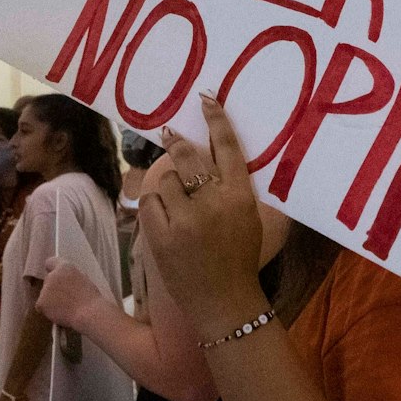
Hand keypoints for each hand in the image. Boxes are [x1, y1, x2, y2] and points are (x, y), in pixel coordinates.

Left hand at [38, 258, 104, 333]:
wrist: (89, 313)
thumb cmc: (92, 298)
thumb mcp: (84, 280)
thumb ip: (72, 277)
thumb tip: (67, 282)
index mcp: (65, 267)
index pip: (51, 262)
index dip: (53, 270)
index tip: (56, 277)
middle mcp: (52, 275)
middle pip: (48, 281)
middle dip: (54, 289)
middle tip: (66, 299)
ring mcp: (45, 289)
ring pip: (45, 295)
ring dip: (52, 301)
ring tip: (66, 308)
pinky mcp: (40, 303)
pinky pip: (42, 307)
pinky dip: (49, 311)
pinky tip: (61, 314)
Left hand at [137, 96, 269, 344]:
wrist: (225, 303)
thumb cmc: (240, 259)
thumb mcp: (250, 219)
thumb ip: (234, 188)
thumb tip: (214, 155)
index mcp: (240, 197)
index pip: (227, 148)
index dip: (216, 119)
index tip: (206, 98)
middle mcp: (214, 204)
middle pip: (189, 157)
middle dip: (178, 143)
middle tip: (170, 135)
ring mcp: (186, 220)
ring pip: (166, 181)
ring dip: (168, 187)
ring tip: (176, 203)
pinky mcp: (163, 236)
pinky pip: (150, 203)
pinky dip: (155, 207)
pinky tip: (164, 217)